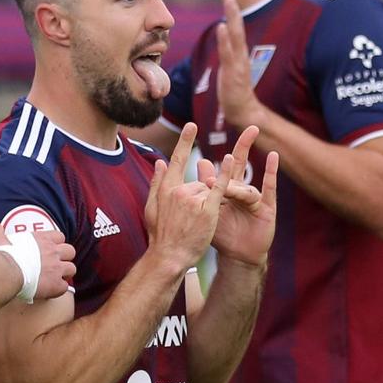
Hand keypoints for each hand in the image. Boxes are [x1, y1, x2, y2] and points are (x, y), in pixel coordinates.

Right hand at [0, 222, 76, 301]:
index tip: (48, 250)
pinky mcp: (56, 285)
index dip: (55, 244)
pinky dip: (58, 289)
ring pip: (71, 269)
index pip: (59, 237)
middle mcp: (53, 252)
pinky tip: (49, 292)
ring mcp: (57, 269)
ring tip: (53, 279)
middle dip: (64, 258)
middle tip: (54, 265)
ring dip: (64, 273)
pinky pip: (65, 287)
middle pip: (70, 251)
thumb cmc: (1, 256)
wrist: (5, 274)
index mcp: (42, 239)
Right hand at [144, 123, 229, 271]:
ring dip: (206, 203)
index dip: (184, 141)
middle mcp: (179, 190)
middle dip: (199, 195)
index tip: (191, 125)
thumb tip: (160, 163)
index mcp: (166, 189)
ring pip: (206, 189)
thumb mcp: (151, 207)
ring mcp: (193, 198)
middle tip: (190, 219)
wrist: (169, 257)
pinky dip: (226, 174)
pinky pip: (219, 187)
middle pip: (196, 181)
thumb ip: (156, 183)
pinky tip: (231, 160)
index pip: (176, 160)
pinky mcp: (207, 208)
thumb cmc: (160, 236)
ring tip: (196, 225)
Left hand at [198, 126, 277, 268]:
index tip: (229, 146)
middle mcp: (242, 190)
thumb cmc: (223, 233)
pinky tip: (273, 156)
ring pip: (245, 189)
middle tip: (252, 127)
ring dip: (236, 189)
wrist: (238, 255)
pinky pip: (269, 189)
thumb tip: (200, 161)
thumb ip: (208, 187)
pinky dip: (271, 172)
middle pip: (242, 164)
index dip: (222, 157)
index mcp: (228, 189)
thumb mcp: (211, 209)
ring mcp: (255, 199)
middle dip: (246, 145)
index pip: (225, 168)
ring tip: (226, 192)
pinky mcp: (267, 209)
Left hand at [216, 0, 266, 129]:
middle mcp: (240, 52)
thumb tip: (222, 38)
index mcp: (238, 50)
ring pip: (235, 35)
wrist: (242, 111)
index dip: (231, 7)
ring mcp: (238, 62)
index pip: (235, 24)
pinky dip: (226, 40)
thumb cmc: (234, 90)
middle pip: (237, 24)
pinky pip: (229, 54)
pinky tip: (222, 26)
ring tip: (228, 0)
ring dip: (231, 16)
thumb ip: (227, 51)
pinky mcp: (233, 73)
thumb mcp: (229, 66)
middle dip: (232, 5)